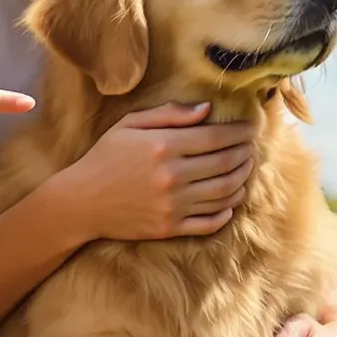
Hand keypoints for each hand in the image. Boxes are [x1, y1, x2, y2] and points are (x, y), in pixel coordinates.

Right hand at [50, 104, 255, 242]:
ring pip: (224, 193)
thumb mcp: (130, 125)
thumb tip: (207, 109)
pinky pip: (210, 222)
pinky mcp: (169, 228)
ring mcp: (173, 205)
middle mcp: (172, 176)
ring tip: (247, 170)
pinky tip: (232, 201)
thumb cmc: (105, 157)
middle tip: (254, 148)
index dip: (241, 132)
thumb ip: (170, 115)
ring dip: (243, 180)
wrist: (81, 201)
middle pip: (226, 164)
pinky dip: (227, 211)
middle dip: (247, 154)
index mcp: (164, 146)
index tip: (252, 128)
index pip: (217, 138)